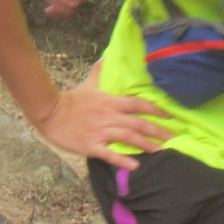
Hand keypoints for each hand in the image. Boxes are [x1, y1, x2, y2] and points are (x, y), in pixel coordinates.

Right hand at [32, 71, 168, 168]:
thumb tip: (106, 56)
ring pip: (128, 138)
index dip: (156, 109)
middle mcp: (110, 116)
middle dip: (158, 131)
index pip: (139, 104)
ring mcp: (101, 131)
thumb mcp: (88, 83)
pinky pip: (109, 154)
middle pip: (139, 123)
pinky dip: (122, 160)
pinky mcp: (91, 145)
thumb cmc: (71, 99)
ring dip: (146, 145)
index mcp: (111, 102)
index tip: (170, 116)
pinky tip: (135, 166)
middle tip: (173, 138)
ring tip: (161, 151)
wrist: (50, 112)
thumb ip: (99, 72)